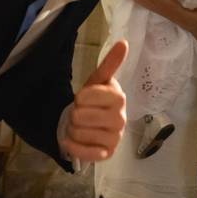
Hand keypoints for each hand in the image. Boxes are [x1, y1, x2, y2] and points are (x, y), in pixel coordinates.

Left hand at [62, 40, 127, 161]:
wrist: (92, 123)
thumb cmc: (95, 100)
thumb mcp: (99, 80)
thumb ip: (110, 63)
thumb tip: (124, 42)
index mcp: (119, 98)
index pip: (85, 96)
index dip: (79, 97)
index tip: (84, 98)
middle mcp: (121, 119)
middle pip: (79, 116)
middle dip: (74, 114)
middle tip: (81, 114)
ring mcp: (115, 138)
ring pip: (78, 133)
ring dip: (72, 130)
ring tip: (80, 126)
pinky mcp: (107, 154)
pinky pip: (84, 152)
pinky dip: (72, 146)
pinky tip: (72, 141)